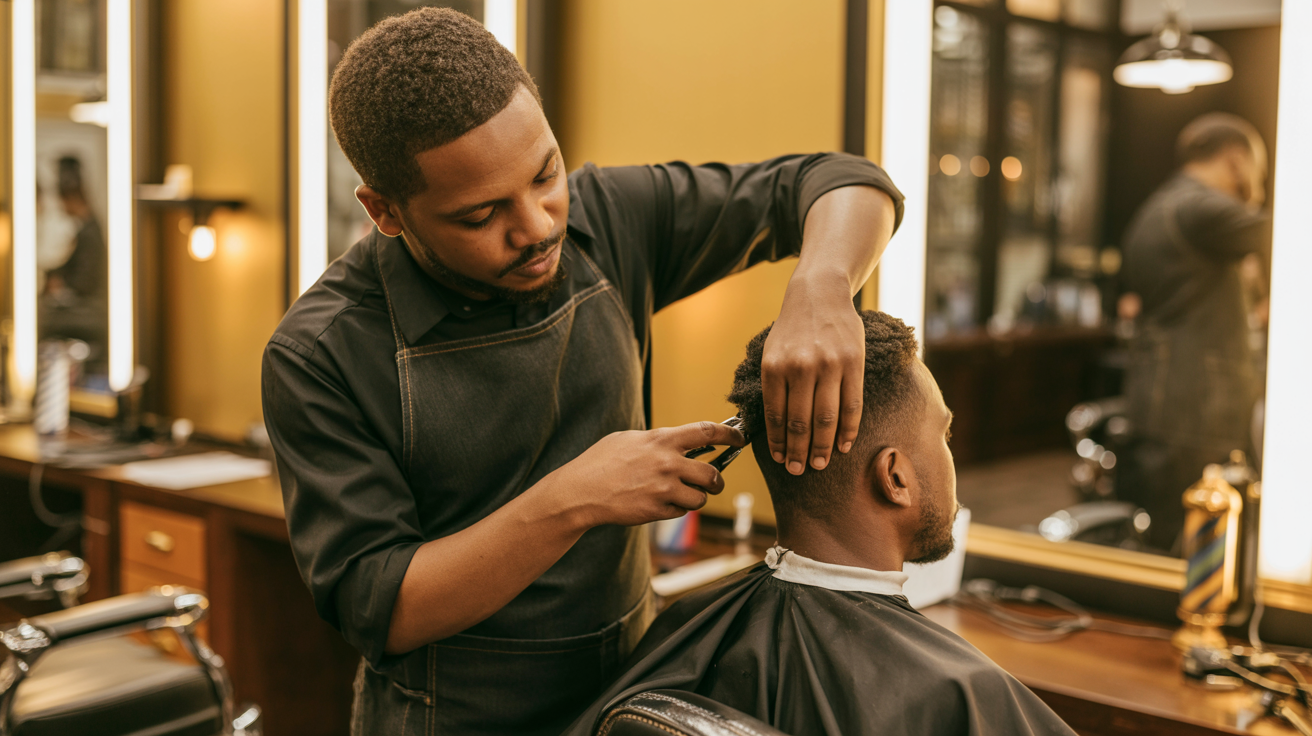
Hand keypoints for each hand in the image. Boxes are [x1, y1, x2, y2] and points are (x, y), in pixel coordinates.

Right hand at [546, 421, 746, 527]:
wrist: (580, 491)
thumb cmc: (601, 462)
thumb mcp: (629, 439)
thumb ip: (657, 440)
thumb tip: (680, 441)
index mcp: (662, 440)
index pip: (708, 431)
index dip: (730, 434)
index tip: (740, 437)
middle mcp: (668, 463)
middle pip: (712, 474)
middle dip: (717, 480)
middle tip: (713, 482)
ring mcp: (664, 489)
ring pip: (701, 498)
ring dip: (696, 498)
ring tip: (681, 495)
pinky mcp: (657, 511)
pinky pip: (681, 512)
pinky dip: (676, 509)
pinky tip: (658, 503)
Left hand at [761, 272, 864, 474]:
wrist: (820, 293)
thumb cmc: (793, 328)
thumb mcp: (771, 352)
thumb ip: (773, 385)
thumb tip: (773, 426)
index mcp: (775, 366)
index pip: (775, 415)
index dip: (778, 442)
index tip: (781, 459)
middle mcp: (800, 367)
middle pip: (800, 422)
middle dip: (798, 451)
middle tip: (799, 470)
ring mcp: (829, 365)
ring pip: (826, 418)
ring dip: (821, 447)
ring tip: (818, 464)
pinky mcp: (853, 364)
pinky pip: (851, 406)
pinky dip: (848, 430)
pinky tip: (843, 445)